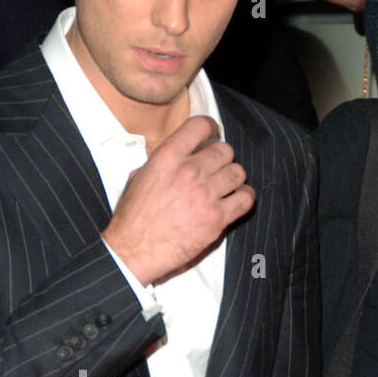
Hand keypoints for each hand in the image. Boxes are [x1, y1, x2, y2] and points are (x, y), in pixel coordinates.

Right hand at [102, 115, 253, 284]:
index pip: (200, 125)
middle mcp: (189, 171)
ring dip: (233, 177)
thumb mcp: (138, 177)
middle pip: (224, 150)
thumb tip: (178, 154)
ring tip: (226, 185)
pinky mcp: (216, 218)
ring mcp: (205, 195)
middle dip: (221, 158)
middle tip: (216, 168)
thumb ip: (162, 162)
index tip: (211, 136)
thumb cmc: (132, 218)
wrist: (133, 251)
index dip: (210, 129)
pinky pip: (245, 198)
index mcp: (167, 157)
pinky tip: (237, 199)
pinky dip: (244, 197)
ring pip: (238, 172)